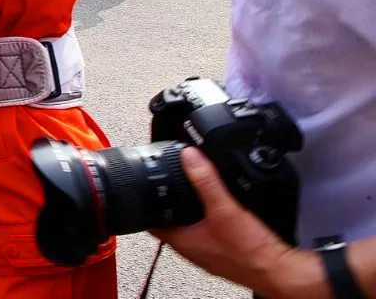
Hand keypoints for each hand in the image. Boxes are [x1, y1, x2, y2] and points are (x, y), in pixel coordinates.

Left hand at [152, 147, 320, 296]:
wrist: (281, 272)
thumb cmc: (252, 252)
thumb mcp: (225, 209)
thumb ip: (206, 181)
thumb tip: (189, 156)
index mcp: (184, 243)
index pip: (153, 223)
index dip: (148, 205)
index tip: (147, 186)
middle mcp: (193, 251)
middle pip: (171, 225)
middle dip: (169, 206)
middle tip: (168, 185)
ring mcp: (209, 253)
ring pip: (190, 230)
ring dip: (189, 213)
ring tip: (190, 193)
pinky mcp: (225, 253)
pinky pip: (209, 233)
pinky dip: (208, 220)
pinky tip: (219, 211)